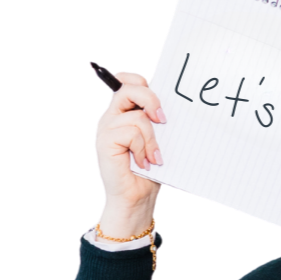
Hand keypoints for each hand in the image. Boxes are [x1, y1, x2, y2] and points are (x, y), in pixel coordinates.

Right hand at [93, 71, 164, 209]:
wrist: (136, 198)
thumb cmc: (150, 170)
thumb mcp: (159, 140)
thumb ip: (158, 121)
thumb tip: (176, 106)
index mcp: (124, 112)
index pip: (127, 82)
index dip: (141, 81)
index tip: (158, 95)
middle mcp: (112, 116)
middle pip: (129, 89)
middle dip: (150, 100)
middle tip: (163, 120)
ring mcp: (106, 128)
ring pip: (137, 117)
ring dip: (152, 139)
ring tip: (154, 157)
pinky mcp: (104, 141)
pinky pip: (131, 133)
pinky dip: (143, 149)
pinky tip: (144, 163)